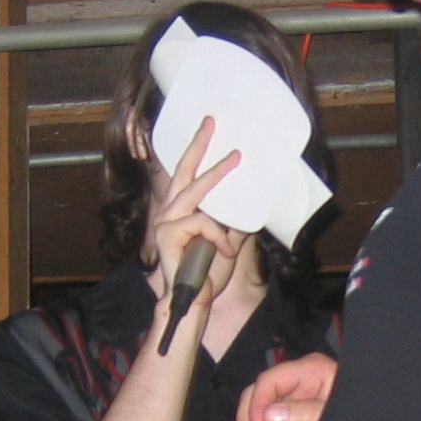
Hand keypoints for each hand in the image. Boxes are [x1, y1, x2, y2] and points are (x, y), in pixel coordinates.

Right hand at [149, 116, 246, 309]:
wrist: (195, 298)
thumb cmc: (207, 272)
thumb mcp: (228, 240)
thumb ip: (234, 220)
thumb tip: (253, 200)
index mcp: (182, 210)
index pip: (188, 175)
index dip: (196, 151)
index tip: (207, 128)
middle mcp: (171, 211)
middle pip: (184, 170)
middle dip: (198, 144)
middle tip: (211, 121)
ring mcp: (166, 220)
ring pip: (196, 189)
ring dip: (218, 172)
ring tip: (236, 157)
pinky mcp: (167, 233)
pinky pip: (202, 222)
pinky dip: (218, 237)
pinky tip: (223, 251)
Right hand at [236, 352, 337, 420]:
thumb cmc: (364, 412)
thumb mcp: (337, 414)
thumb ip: (306, 413)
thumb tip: (270, 416)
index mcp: (309, 370)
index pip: (270, 381)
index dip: (257, 405)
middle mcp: (294, 382)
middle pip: (256, 395)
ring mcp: (290, 400)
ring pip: (257, 414)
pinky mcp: (289, 418)